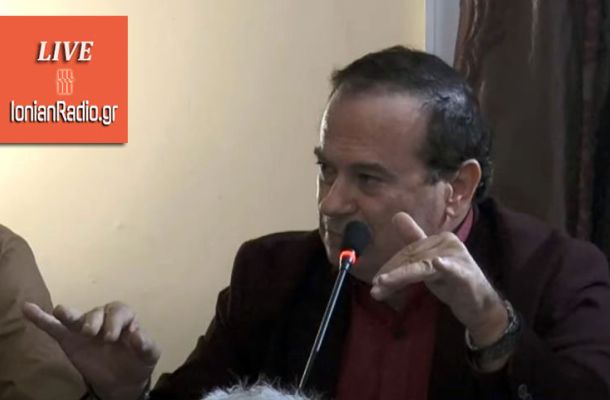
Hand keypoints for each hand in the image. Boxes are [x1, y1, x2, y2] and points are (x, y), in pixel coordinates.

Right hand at [23, 301, 159, 399]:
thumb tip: (137, 335)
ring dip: (69, 314)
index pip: (119, 311)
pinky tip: (28, 308)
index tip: (112, 338)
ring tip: (62, 313)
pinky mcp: (69, 340)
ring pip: (75, 317)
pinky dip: (41, 318)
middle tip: (94, 334)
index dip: (115, 322)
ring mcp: (84, 329)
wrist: (123, 381)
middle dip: (94, 320)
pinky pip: (54, 327)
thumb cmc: (137, 362)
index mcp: (124, 318)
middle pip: (97, 312)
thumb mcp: (149, 355)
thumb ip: (146, 345)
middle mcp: (103, 319)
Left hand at [371, 212, 507, 348]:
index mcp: (439, 239)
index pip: (409, 252)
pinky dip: (445, 267)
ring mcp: (457, 258)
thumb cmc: (453, 282)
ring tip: (382, 284)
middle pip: (412, 260)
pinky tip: (439, 264)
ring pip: (421, 266)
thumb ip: (413, 242)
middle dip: (391, 276)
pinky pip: (452, 269)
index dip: (391, 267)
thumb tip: (396, 215)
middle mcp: (448, 243)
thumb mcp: (429, 264)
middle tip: (374, 290)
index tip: (377, 282)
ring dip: (400, 276)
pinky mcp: (464, 274)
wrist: (481, 306)